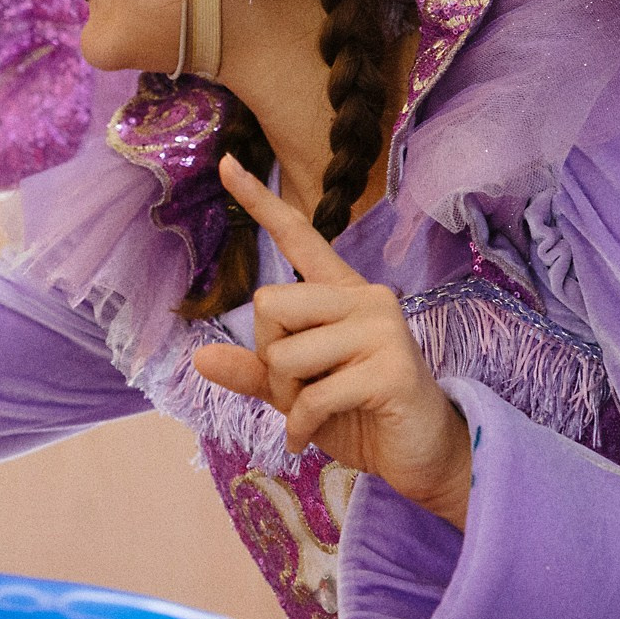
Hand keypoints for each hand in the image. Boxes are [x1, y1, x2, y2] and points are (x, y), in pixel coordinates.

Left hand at [191, 154, 474, 527]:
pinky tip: (310, 438)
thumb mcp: (295, 392)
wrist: (420, 456)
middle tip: (298, 388)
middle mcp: (365, 298)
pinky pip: (312, 396)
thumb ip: (253, 372)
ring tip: (317, 410)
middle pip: (268, 304)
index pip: (298, 237)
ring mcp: (383, 330)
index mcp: (340, 293)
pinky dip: (300, 427)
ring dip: (286, 397)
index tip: (225, 162)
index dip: (259, 202)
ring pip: (284, 353)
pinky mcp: (392, 370)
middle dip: (268, 357)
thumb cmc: (357, 413)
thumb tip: (198, 358)